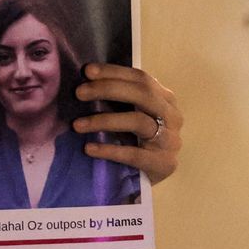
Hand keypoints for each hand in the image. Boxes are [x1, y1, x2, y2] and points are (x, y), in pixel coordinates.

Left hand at [73, 63, 180, 184]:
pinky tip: (89, 148)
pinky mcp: (163, 163)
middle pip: (142, 94)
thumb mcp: (131, 114)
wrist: (149, 178)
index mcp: (165, 99)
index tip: (87, 71)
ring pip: (137, 121)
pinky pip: (134, 154)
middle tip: (79, 93)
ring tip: (77, 125)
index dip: (114, 72)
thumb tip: (86, 79)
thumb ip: (119, 98)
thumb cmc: (136, 140)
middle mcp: (172, 116)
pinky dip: (109, 150)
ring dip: (103, 120)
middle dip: (108, 89)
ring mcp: (170, 140)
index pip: (141, 78)